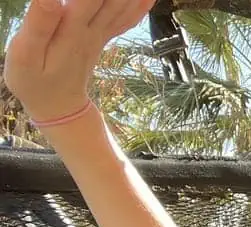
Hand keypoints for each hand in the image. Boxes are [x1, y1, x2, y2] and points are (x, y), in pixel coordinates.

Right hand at [3, 0, 153, 123]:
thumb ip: (39, 23)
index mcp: (72, 28)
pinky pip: (126, 18)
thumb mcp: (26, 54)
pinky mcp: (102, 36)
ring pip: (123, 5)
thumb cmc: (34, 80)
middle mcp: (91, 28)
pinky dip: (140, 5)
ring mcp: (100, 33)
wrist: (58, 107)